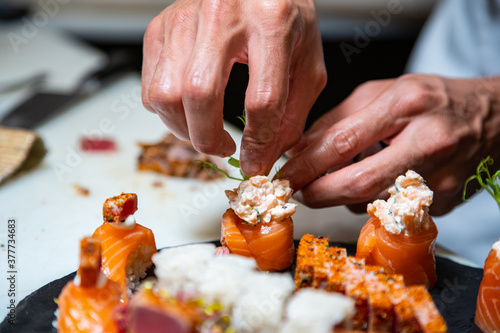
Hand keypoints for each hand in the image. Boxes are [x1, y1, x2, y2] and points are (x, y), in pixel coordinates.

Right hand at [142, 0, 325, 175]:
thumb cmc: (284, 17)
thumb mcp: (307, 63)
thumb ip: (292, 113)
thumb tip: (263, 156)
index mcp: (271, 22)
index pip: (261, 99)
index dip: (257, 143)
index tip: (254, 161)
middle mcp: (223, 14)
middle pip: (200, 95)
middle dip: (208, 139)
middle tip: (223, 149)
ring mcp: (184, 19)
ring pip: (166, 94)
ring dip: (183, 128)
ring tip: (204, 132)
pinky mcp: (160, 27)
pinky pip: (150, 86)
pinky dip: (166, 111)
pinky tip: (189, 109)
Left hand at [280, 74, 499, 214]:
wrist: (494, 117)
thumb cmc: (433, 99)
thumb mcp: (382, 92)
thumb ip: (337, 120)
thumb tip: (299, 150)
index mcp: (406, 105)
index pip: (343, 142)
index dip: (306, 165)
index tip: (285, 175)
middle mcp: (426, 143)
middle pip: (358, 183)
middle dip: (317, 193)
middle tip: (298, 192)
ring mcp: (438, 178)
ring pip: (370, 202)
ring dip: (342, 195)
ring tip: (341, 176)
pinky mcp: (442, 203)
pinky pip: (390, 210)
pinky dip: (370, 199)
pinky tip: (375, 181)